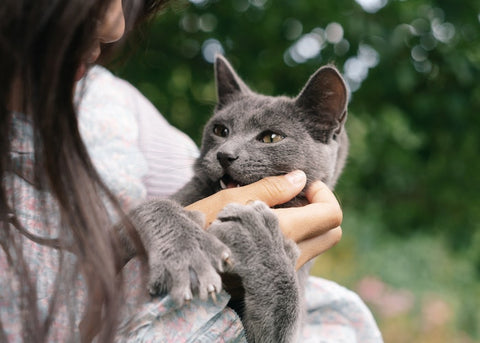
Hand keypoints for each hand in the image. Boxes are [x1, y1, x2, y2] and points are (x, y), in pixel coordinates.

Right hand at [186, 170, 342, 268]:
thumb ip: (270, 189)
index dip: (322, 193)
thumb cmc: (199, 227)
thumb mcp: (231, 202)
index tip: (300, 185)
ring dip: (308, 221)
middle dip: (321, 208)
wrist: (179, 263)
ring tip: (277, 207)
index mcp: (283, 233)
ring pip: (317, 243)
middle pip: (332, 232)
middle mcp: (289, 256)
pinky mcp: (273, 275)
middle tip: (295, 195)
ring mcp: (282, 269)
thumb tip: (301, 178)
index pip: (331, 215)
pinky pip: (300, 252)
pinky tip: (267, 224)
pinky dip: (295, 234)